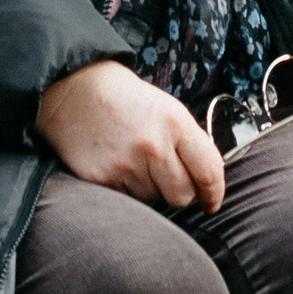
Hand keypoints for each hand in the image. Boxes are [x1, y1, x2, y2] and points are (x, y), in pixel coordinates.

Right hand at [35, 59, 224, 210]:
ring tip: (137, 163)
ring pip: (154, 201)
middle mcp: (154, 145)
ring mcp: (127, 164)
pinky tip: (119, 168)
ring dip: (151, 190)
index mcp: (176, 122)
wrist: (78, 91)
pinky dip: (128, 192)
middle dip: (181, 192)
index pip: (208, 171)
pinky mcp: (102, 180)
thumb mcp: (168, 109)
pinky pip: (128, 202)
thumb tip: (207, 180)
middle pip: (183, 195)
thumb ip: (188, 142)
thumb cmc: (128, 101)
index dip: (214, 193)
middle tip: (169, 178)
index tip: (212, 202)